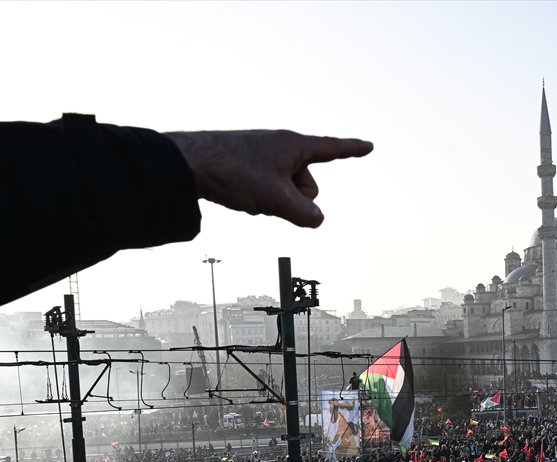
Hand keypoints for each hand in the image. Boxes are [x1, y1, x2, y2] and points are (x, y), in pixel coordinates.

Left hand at [165, 129, 372, 226]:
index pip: (332, 149)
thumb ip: (304, 213)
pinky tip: (240, 195)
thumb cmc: (232, 172)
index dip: (352, 150)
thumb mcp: (275, 199)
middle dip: (295, 199)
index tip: (369, 146)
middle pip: (308, 184)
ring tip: (249, 195)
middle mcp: (281, 147)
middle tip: (269, 197)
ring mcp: (264, 156)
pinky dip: (261, 197)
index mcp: (294, 146)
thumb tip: (317, 219)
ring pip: (287, 190)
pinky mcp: (249, 165)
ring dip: (275, 201)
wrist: (187, 163)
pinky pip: (269, 188)